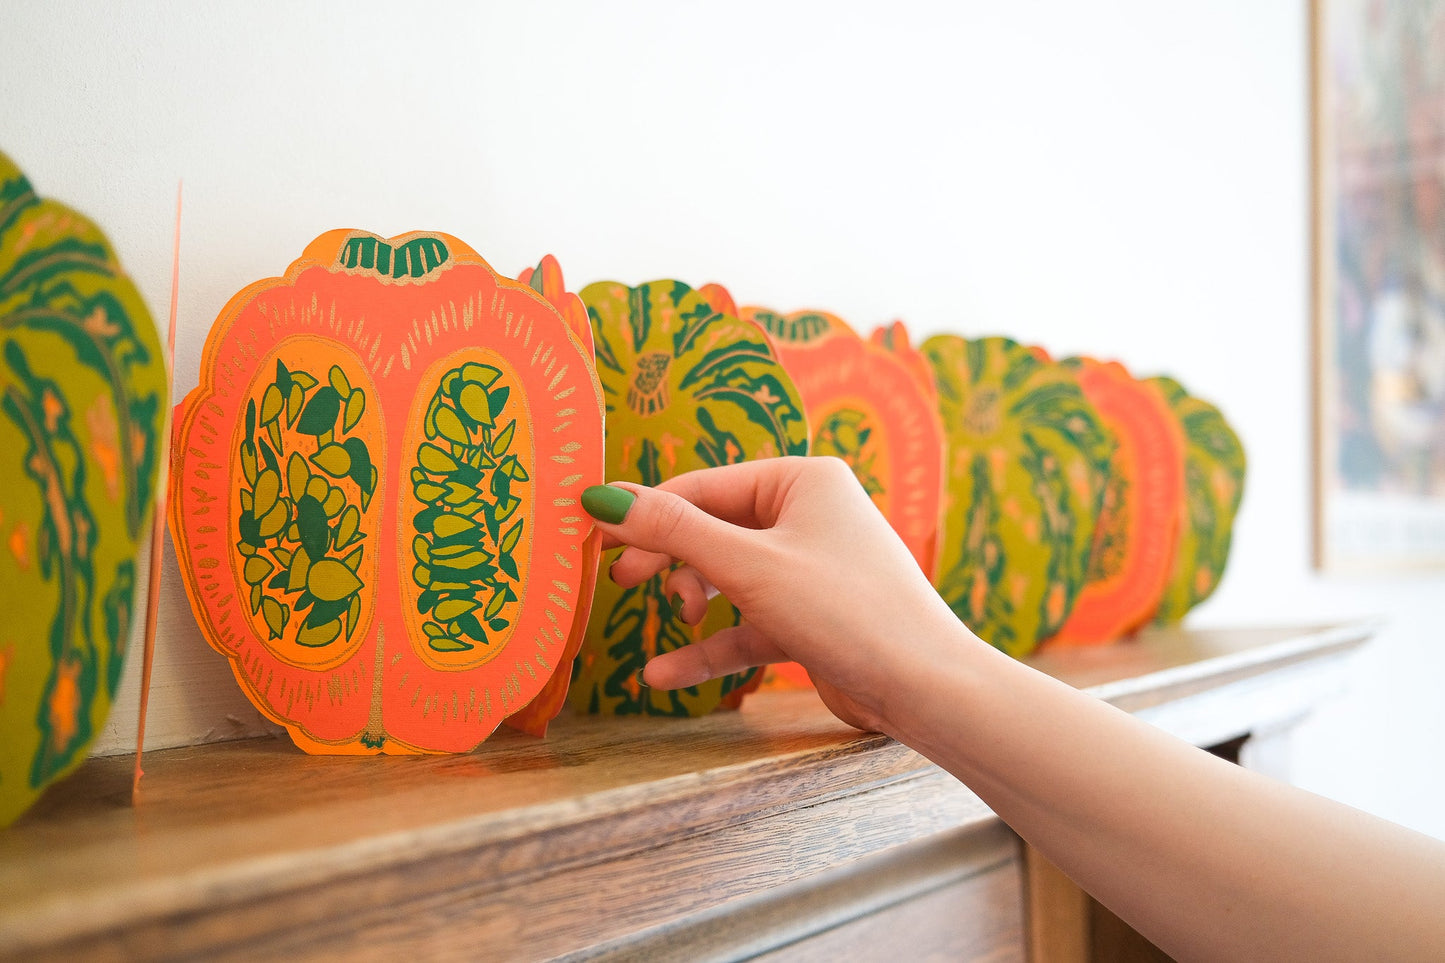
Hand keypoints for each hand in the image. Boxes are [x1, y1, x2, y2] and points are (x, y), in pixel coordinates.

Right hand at [581, 457, 975, 732]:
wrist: (926, 688)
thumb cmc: (846, 611)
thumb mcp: (749, 567)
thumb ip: (673, 532)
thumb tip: (601, 498)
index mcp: (802, 480)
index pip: (703, 488)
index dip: (646, 516)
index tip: (593, 542)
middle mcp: (809, 515)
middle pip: (712, 530)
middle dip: (669, 560)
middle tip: (622, 583)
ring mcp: (810, 569)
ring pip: (728, 578)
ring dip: (693, 602)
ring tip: (672, 624)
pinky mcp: (811, 618)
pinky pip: (747, 624)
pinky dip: (711, 646)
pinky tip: (664, 675)